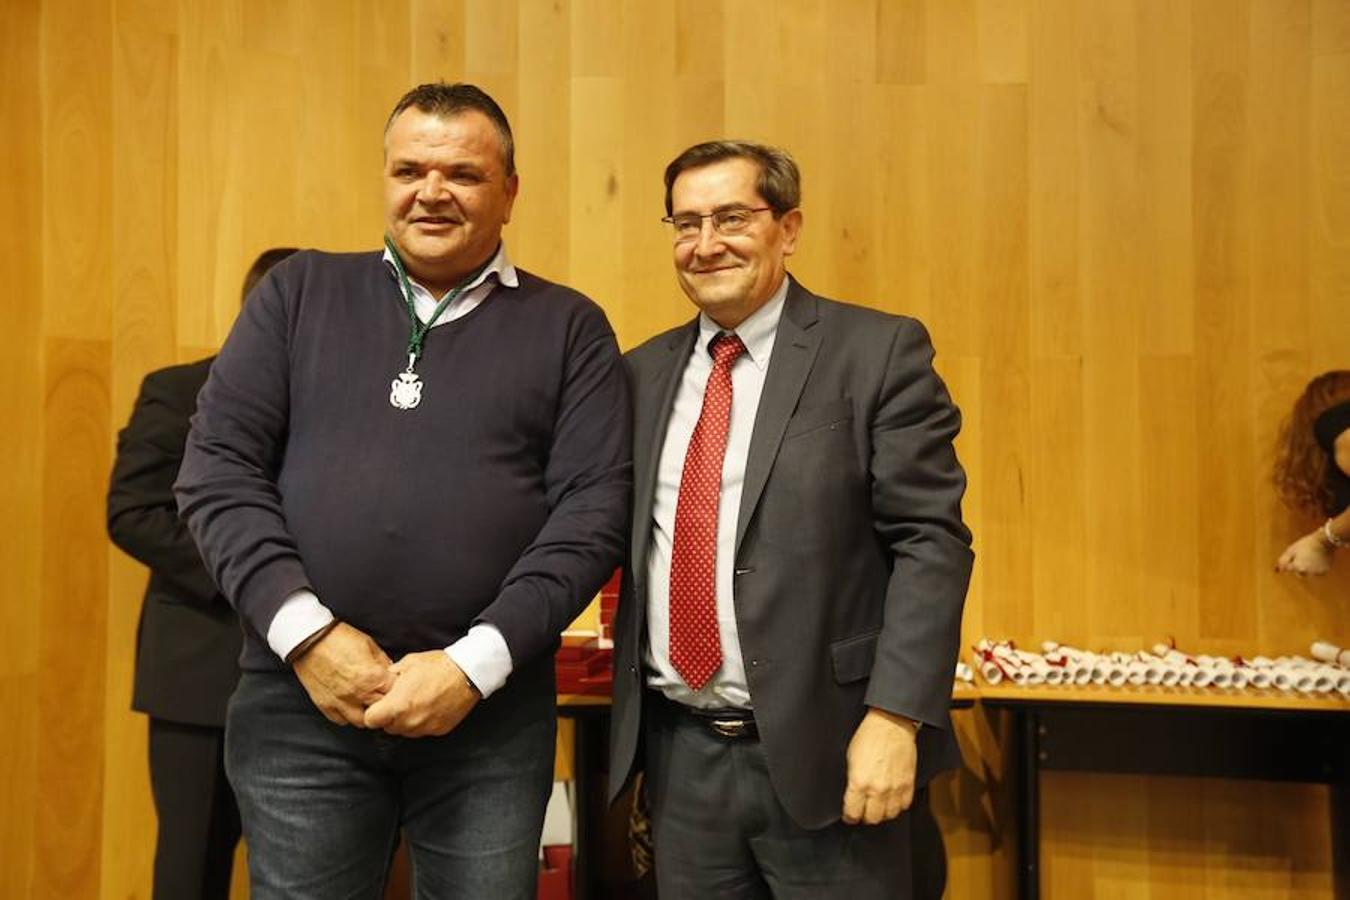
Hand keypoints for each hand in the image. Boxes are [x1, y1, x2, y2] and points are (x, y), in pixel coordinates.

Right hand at [291, 622, 395, 726]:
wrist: (309, 640)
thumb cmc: (338, 639)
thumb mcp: (369, 644)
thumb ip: (382, 661)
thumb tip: (390, 671)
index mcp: (373, 677)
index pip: (395, 693)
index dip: (397, 689)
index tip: (393, 686)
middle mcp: (359, 694)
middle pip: (381, 710)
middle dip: (384, 704)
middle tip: (381, 696)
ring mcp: (341, 702)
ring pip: (361, 722)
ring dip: (366, 714)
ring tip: (365, 705)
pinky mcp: (325, 705)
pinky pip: (340, 720)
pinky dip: (346, 716)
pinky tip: (349, 706)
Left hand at [363, 651, 480, 737]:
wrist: (467, 673)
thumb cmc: (438, 666)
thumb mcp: (407, 663)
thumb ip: (391, 677)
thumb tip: (383, 682)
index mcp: (397, 704)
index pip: (371, 721)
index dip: (373, 712)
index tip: (378, 706)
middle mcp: (410, 721)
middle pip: (388, 727)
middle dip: (390, 716)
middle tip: (399, 700)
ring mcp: (425, 727)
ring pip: (405, 731)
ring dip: (405, 720)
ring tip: (416, 702)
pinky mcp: (439, 730)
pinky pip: (422, 730)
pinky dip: (422, 721)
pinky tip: (429, 706)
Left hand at [841, 707, 918, 824]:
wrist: (891, 724)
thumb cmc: (869, 736)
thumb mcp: (850, 758)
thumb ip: (852, 780)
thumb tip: (852, 795)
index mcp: (859, 782)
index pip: (853, 813)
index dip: (849, 816)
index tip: (849, 815)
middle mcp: (877, 789)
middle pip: (872, 818)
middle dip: (865, 817)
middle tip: (863, 811)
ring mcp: (895, 788)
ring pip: (889, 815)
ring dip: (882, 813)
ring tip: (878, 806)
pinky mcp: (908, 784)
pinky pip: (904, 806)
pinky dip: (897, 806)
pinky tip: (892, 800)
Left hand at [1275, 531, 1333, 575]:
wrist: (1324, 541)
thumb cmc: (1306, 544)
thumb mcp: (1291, 550)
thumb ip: (1283, 561)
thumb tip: (1276, 571)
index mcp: (1297, 567)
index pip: (1289, 568)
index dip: (1291, 560)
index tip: (1297, 554)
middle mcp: (1307, 573)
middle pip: (1298, 573)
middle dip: (1299, 566)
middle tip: (1304, 555)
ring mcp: (1316, 573)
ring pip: (1308, 573)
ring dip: (1307, 568)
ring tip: (1311, 556)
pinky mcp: (1324, 572)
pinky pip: (1317, 572)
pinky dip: (1316, 568)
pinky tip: (1317, 559)